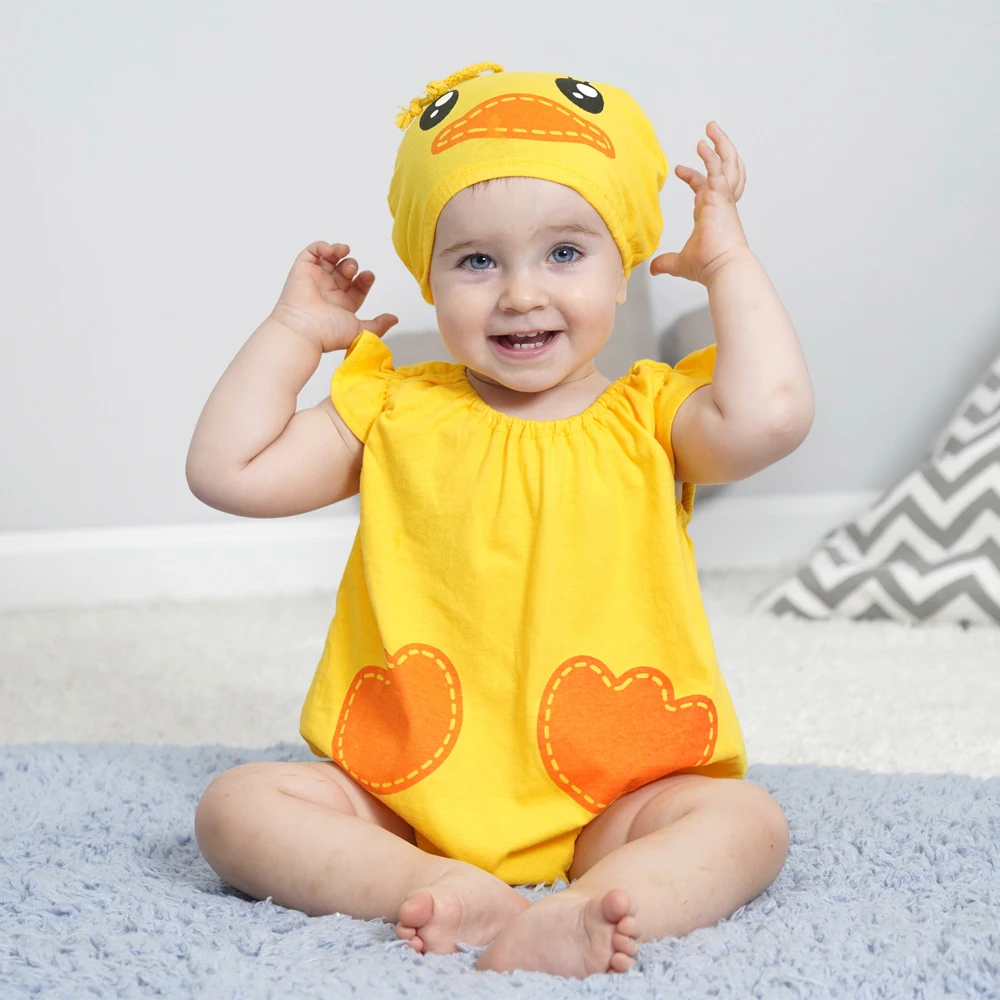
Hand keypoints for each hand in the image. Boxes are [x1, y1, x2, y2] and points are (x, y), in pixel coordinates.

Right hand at [269, 241, 398, 352]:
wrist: (305, 329)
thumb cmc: (328, 332)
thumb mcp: (361, 330)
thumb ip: (379, 325)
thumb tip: (394, 319)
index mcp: (342, 304)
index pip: (357, 286)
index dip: (365, 279)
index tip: (368, 276)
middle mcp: (328, 291)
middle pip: (345, 270)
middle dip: (352, 266)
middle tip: (351, 271)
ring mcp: (315, 279)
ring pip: (330, 259)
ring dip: (340, 252)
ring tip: (343, 253)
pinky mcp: (302, 270)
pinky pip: (312, 252)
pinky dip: (322, 246)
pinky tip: (330, 251)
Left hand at [650, 121, 750, 285]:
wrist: (723, 267)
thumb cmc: (709, 265)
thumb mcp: (681, 262)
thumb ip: (667, 262)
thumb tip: (654, 269)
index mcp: (713, 213)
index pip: (705, 187)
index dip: (693, 177)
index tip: (679, 171)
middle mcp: (721, 202)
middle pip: (726, 168)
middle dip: (720, 149)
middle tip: (711, 133)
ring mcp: (723, 198)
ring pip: (727, 163)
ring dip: (720, 143)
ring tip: (711, 127)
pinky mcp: (721, 197)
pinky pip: (717, 169)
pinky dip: (711, 155)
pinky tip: (703, 144)